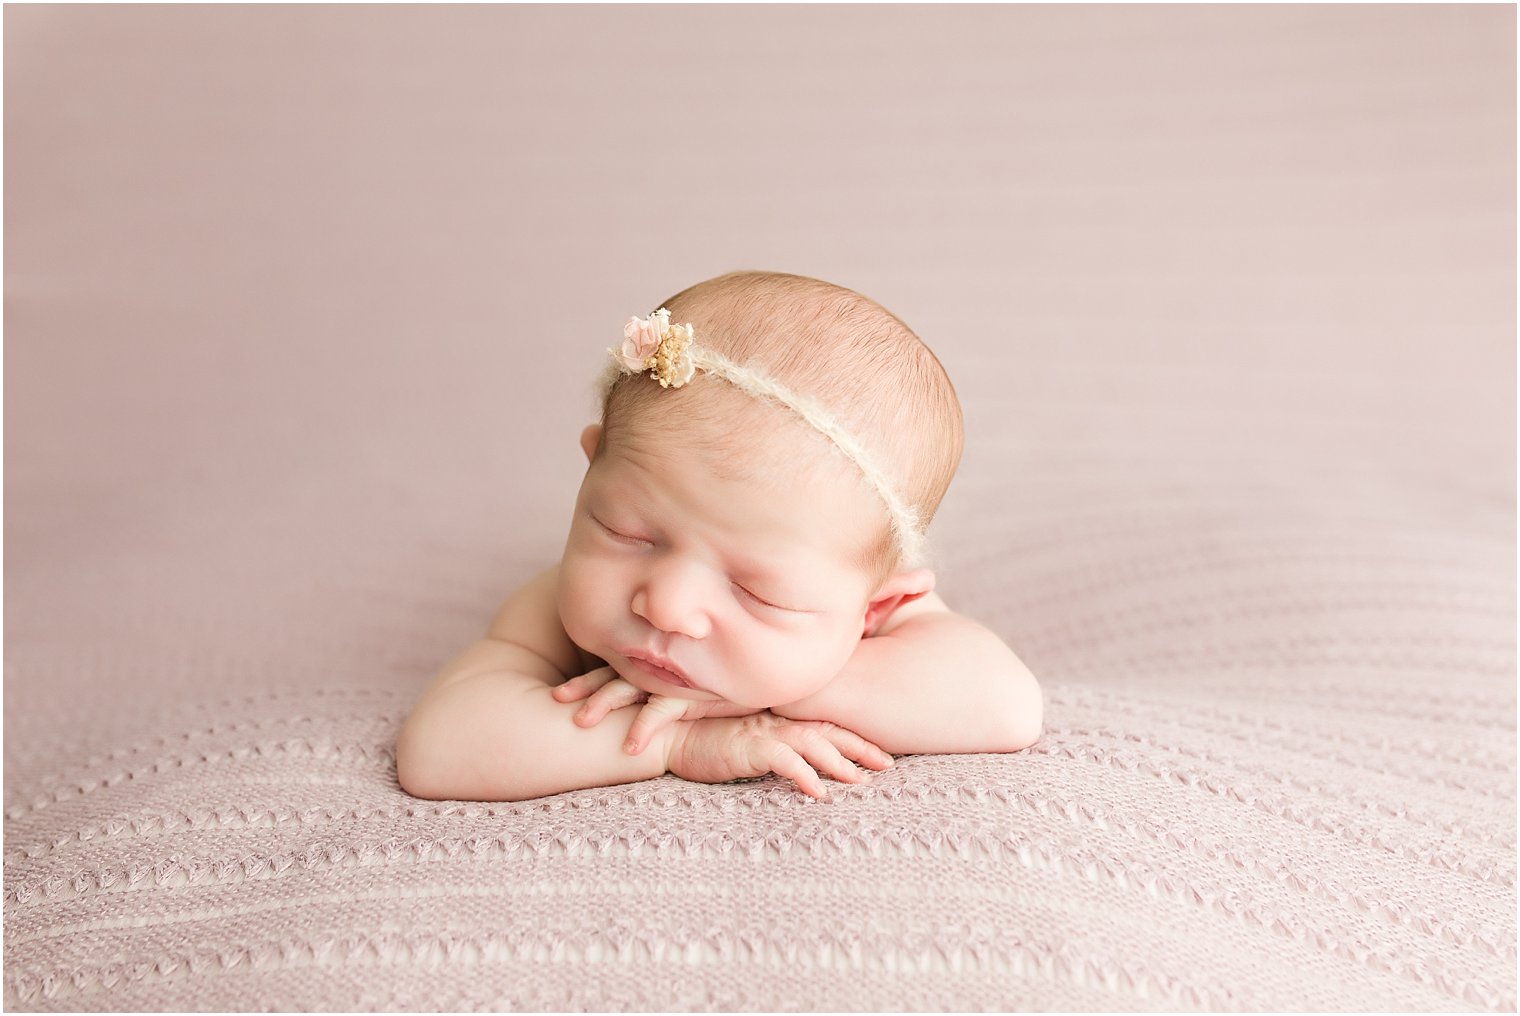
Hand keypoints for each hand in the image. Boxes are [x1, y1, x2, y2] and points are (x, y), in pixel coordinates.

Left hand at [551, 667, 758, 753]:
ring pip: (631, 688)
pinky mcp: (696, 693)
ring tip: (580, 722)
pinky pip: (663, 709)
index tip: (557, 695)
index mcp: (658, 664)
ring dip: (604, 703)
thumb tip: (638, 700)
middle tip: (556, 699)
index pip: (614, 668)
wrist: (768, 673)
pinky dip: (644, 727)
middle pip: (615, 674)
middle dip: (584, 688)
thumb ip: (668, 684)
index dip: (586, 680)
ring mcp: (677, 679)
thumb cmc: (729, 680)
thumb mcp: (693, 681)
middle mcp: (664, 669)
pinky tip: (629, 747)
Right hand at [665, 712, 893, 800]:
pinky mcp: (748, 747)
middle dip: (861, 748)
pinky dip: (804, 774)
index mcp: (780, 723)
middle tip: (888, 766)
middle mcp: (777, 724)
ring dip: (840, 762)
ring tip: (862, 781)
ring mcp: (764, 734)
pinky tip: (819, 792)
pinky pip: (783, 760)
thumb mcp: (747, 746)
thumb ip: (774, 752)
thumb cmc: (705, 742)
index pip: (825, 727)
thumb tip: (802, 773)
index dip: (855, 740)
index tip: (881, 757)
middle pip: (829, 732)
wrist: (670, 735)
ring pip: (813, 744)